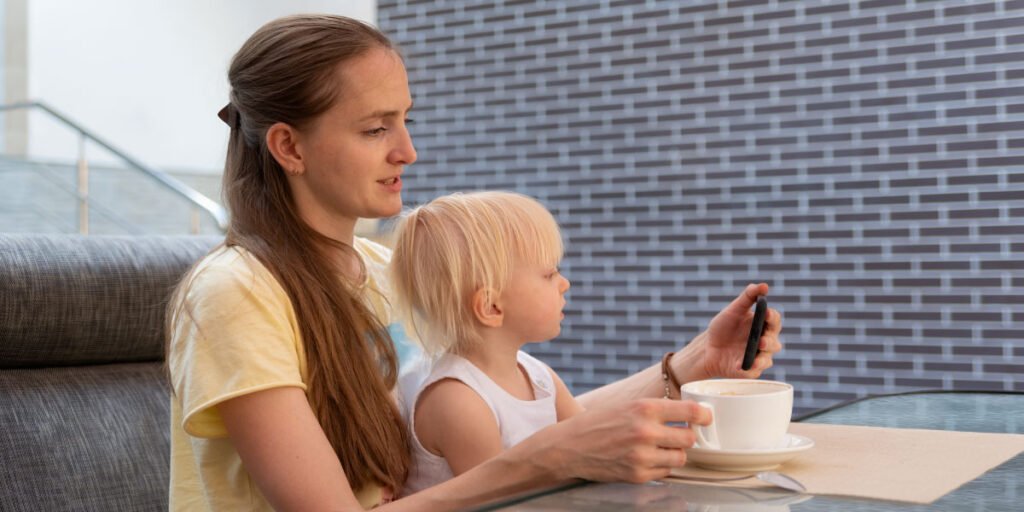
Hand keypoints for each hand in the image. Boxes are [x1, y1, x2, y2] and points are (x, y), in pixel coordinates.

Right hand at [539, 398, 711, 482]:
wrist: (570, 446)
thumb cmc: (599, 423)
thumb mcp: (628, 406)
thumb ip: (656, 409)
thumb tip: (689, 414)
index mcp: (644, 408)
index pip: (690, 411)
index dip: (703, 415)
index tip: (706, 417)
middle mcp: (645, 431)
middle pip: (689, 438)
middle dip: (686, 436)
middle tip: (678, 434)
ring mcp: (642, 456)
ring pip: (680, 458)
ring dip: (675, 453)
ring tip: (660, 448)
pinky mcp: (638, 475)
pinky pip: (665, 473)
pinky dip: (660, 467)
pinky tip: (646, 458)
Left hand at [677, 283, 782, 382]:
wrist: (708, 349)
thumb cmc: (723, 328)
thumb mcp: (734, 310)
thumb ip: (748, 297)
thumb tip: (764, 286)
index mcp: (763, 325)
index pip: (774, 320)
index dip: (772, 317)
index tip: (765, 313)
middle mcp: (765, 342)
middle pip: (775, 342)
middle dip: (769, 340)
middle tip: (761, 339)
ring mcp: (759, 357)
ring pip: (767, 358)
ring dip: (762, 356)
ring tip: (755, 352)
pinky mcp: (750, 370)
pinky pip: (753, 371)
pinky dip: (748, 367)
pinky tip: (739, 364)